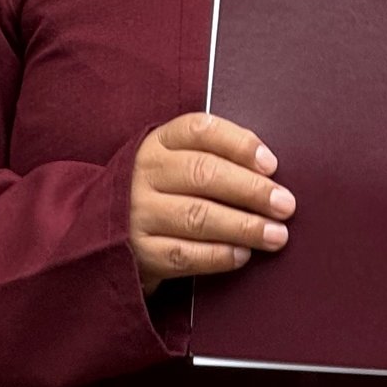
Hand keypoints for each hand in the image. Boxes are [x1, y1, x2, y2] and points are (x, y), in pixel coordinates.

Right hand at [129, 112, 294, 289]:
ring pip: (197, 216)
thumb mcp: (173, 163)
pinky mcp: (138, 251)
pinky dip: (219, 255)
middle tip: (285, 205)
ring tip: (275, 235)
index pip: (200, 130)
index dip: (240, 144)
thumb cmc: (159, 193)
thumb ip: (213, 159)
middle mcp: (143, 173)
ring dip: (243, 226)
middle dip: (251, 190)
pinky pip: (185, 254)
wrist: (101, 229)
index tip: (271, 164)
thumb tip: (269, 174)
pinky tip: (242, 255)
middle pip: (203, 173)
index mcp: (157, 143)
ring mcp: (137, 213)